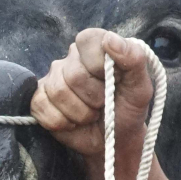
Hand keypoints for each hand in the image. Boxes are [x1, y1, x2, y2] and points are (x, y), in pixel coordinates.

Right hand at [29, 28, 154, 158]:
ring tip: (91, 115)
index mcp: (95, 48)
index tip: (111, 80)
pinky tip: (73, 122)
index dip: (98, 63)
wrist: (113, 140)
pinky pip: (41, 107)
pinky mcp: (39, 99)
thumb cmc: (127, 109)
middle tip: (103, 104)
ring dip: (80, 113)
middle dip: (94, 98)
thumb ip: (134, 59)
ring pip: (58, 92)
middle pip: (74, 74)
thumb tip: (110, 39)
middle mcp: (71, 59)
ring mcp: (52, 79)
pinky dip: (61, 122)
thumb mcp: (141, 86)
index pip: (88, 40)